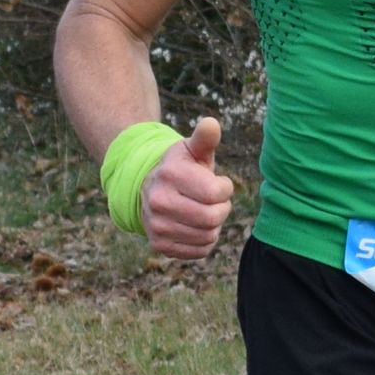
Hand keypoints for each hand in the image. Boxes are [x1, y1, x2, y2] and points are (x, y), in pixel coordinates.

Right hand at [145, 115, 233, 261]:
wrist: (150, 190)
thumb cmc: (181, 168)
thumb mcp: (192, 150)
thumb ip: (205, 138)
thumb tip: (211, 123)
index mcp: (170, 174)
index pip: (215, 193)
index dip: (224, 189)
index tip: (218, 183)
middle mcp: (158, 201)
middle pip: (212, 218)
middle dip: (222, 209)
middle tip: (215, 201)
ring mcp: (156, 226)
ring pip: (208, 236)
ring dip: (214, 225)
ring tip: (204, 211)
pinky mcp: (159, 245)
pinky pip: (200, 251)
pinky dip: (205, 241)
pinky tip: (196, 226)